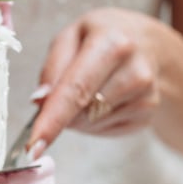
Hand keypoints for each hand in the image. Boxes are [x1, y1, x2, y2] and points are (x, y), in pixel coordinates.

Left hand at [29, 7, 166, 154]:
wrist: (147, 43)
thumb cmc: (101, 37)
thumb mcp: (70, 37)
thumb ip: (52, 69)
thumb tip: (40, 102)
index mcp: (113, 44)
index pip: (76, 90)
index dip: (52, 120)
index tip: (34, 146)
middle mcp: (135, 71)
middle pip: (82, 113)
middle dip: (61, 113)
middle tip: (63, 93)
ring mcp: (146, 95)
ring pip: (91, 125)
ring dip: (78, 116)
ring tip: (92, 87)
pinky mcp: (148, 113)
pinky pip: (104, 129)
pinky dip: (94, 120)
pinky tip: (106, 97)